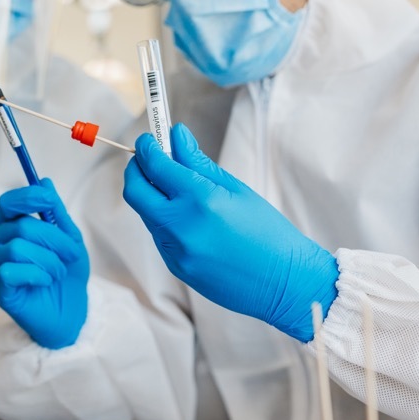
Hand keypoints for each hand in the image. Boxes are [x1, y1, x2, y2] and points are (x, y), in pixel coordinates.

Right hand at [0, 179, 88, 348]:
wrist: (70, 313)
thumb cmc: (66, 275)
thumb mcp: (69, 240)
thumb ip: (56, 213)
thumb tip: (45, 181)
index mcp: (11, 227)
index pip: (8, 203)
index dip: (27, 197)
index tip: (49, 200)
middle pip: (22, 226)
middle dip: (55, 239)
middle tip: (70, 255)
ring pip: (18, 248)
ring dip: (48, 261)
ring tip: (57, 273)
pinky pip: (11, 271)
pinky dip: (36, 275)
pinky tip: (43, 282)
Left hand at [122, 123, 337, 341]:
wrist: (283, 283)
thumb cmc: (268, 232)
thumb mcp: (236, 190)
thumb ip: (199, 163)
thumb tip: (177, 135)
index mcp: (200, 200)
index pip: (156, 166)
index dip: (148, 148)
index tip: (149, 139)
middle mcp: (181, 226)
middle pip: (135, 191)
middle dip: (136, 169)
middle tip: (148, 158)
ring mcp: (175, 250)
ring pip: (145, 214)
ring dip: (151, 196)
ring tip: (175, 188)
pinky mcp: (175, 267)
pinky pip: (159, 236)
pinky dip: (165, 220)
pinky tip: (189, 219)